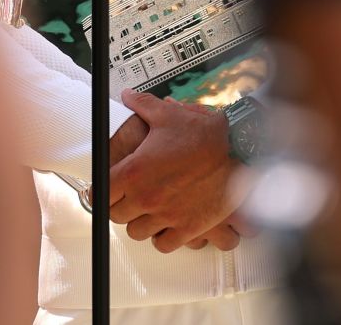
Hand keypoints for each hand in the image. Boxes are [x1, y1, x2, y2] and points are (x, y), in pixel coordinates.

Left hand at [109, 90, 241, 251]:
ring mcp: (167, 216)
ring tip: (149, 209)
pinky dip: (162, 237)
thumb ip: (142, 105)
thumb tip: (128, 96)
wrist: (239, 151)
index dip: (102, 190)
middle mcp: (147, 197)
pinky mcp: (188, 229)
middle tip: (131, 196)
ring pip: (137, 232)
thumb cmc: (204, 135)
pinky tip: (167, 223)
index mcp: (135, 172)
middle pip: (116, 215)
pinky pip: (163, 244)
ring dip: (141, 222)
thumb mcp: (168, 115)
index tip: (107, 189)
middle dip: (122, 205)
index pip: (101, 192)